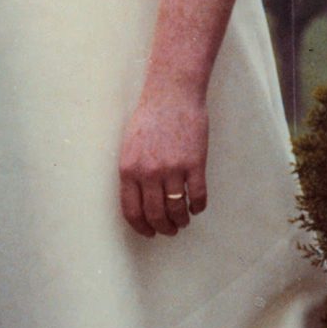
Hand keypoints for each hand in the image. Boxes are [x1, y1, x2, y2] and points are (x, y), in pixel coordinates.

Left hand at [118, 78, 208, 237]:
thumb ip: (132, 172)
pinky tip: (197, 207)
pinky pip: (197, 196)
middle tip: (169, 231)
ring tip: (183, 221)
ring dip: (180, 220)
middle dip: (163, 228)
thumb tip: (138, 199)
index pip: (132, 210)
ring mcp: (172, 169)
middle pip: (155, 214)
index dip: (141, 227)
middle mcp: (148, 172)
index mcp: (128, 169)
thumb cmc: (150, 117)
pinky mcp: (194, 164)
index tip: (149, 232)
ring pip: (177, 209)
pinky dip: (198, 207)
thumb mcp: (129, 146)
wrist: (172, 95)